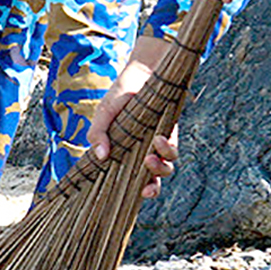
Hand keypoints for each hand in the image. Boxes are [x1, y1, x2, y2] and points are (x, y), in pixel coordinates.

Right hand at [87, 36, 180, 198]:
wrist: (143, 73)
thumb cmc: (120, 94)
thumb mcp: (103, 114)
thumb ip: (98, 134)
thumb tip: (101, 157)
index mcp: (122, 152)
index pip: (125, 179)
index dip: (128, 192)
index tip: (125, 196)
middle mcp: (140, 153)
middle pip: (149, 182)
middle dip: (150, 191)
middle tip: (146, 190)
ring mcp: (156, 146)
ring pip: (164, 170)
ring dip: (158, 171)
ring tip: (149, 159)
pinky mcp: (170, 135)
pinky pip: (172, 153)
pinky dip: (166, 151)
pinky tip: (158, 139)